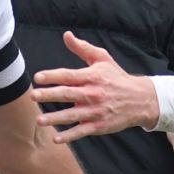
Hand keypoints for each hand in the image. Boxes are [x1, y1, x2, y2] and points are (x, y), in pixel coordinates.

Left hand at [33, 32, 160, 141]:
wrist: (140, 99)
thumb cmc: (117, 78)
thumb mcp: (103, 59)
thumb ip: (83, 48)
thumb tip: (66, 35)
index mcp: (92, 77)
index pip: (69, 75)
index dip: (52, 76)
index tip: (37, 78)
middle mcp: (93, 93)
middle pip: (68, 94)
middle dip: (49, 95)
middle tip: (33, 96)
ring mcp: (96, 111)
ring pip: (72, 115)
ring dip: (55, 118)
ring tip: (39, 120)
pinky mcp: (99, 125)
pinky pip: (82, 131)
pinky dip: (69, 135)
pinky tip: (56, 138)